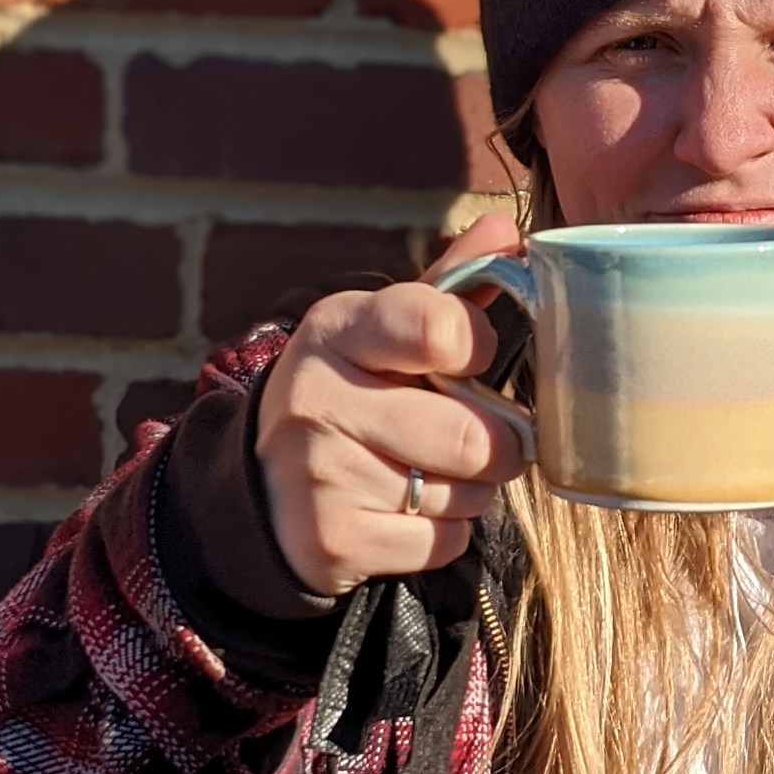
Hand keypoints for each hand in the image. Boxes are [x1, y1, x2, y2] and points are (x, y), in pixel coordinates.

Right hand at [253, 212, 529, 596]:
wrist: (265, 488)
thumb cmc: (354, 394)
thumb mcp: (385, 331)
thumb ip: (452, 285)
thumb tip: (508, 231)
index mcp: (337, 329)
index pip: (440, 327)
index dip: (478, 349)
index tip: (471, 361)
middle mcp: (317, 397)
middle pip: (472, 435)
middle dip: (496, 444)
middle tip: (477, 437)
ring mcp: (320, 473)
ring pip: (466, 493)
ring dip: (469, 490)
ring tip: (428, 472)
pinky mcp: (332, 539)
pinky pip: (442, 542)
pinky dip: (443, 534)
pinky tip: (404, 512)